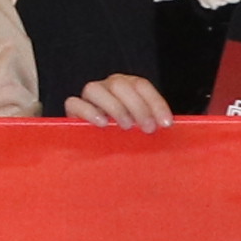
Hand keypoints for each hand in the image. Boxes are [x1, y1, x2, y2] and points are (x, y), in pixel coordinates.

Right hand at [65, 75, 179, 132]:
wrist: (99, 155)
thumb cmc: (126, 140)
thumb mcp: (143, 130)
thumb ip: (153, 124)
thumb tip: (168, 127)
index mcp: (127, 87)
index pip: (141, 85)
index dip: (155, 103)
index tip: (166, 124)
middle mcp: (107, 87)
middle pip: (120, 84)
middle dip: (138, 106)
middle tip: (148, 129)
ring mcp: (88, 98)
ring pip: (94, 89)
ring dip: (114, 107)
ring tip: (126, 127)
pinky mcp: (72, 111)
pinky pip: (74, 103)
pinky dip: (88, 112)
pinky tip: (102, 124)